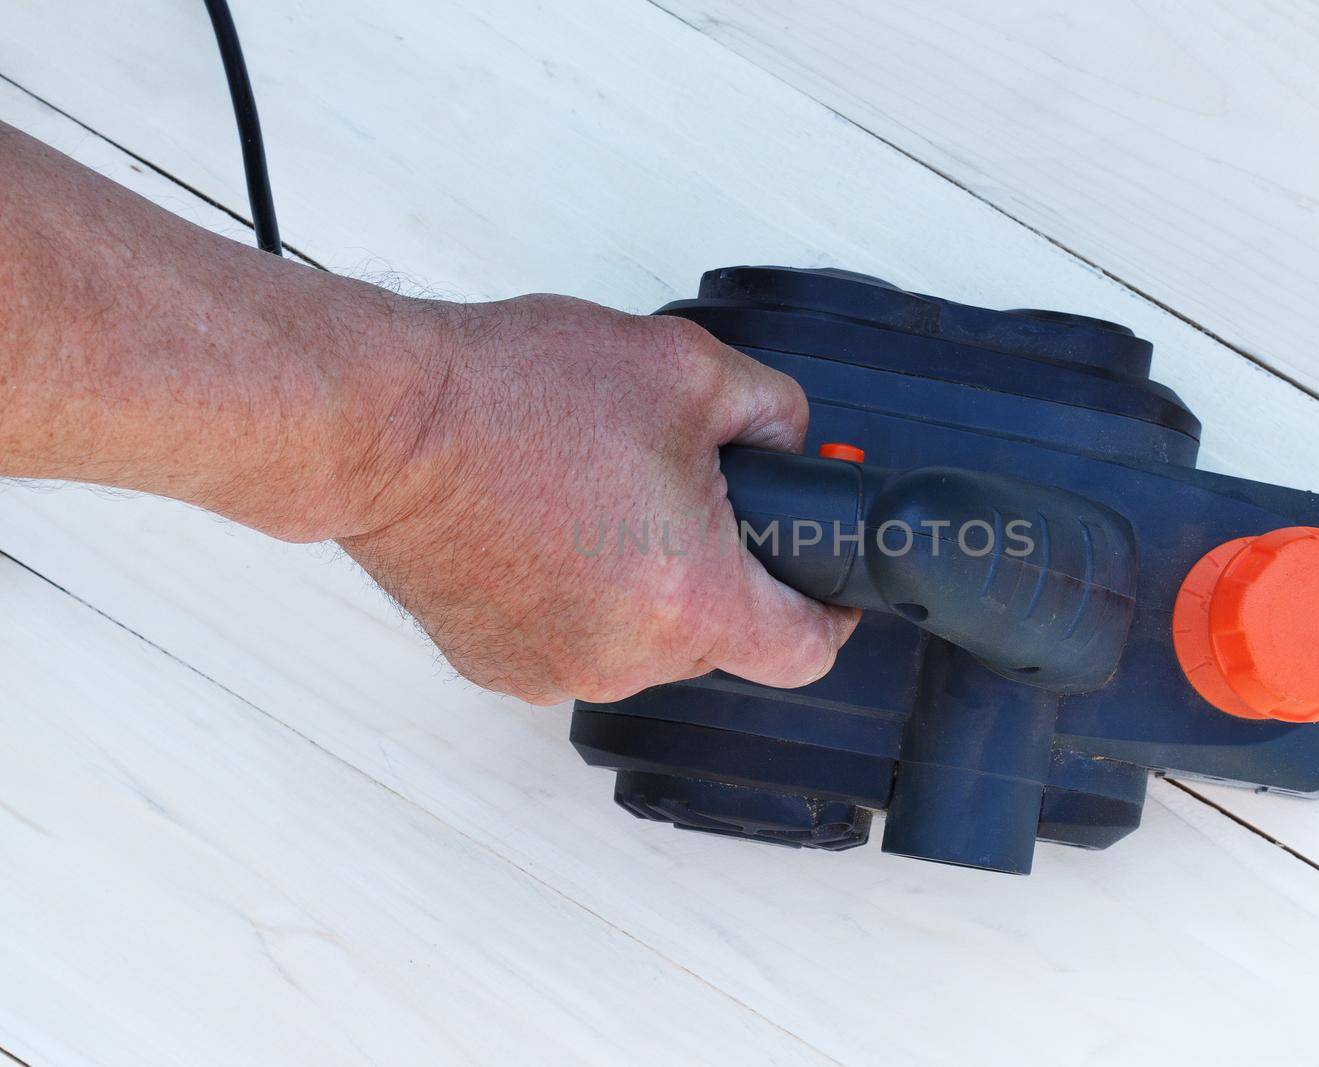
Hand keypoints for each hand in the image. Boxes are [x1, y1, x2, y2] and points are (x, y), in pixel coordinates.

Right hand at [337, 295, 860, 704]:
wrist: (381, 423)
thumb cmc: (510, 398)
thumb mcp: (685, 368)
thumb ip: (772, 411)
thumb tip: (791, 444)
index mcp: (690, 599)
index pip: (805, 652)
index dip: (826, 612)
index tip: (820, 585)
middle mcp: (626, 656)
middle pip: (719, 638)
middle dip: (716, 570)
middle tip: (675, 492)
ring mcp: (555, 671)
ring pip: (646, 639)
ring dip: (644, 582)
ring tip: (596, 499)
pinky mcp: (498, 667)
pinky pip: (577, 639)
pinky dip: (580, 596)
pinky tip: (548, 528)